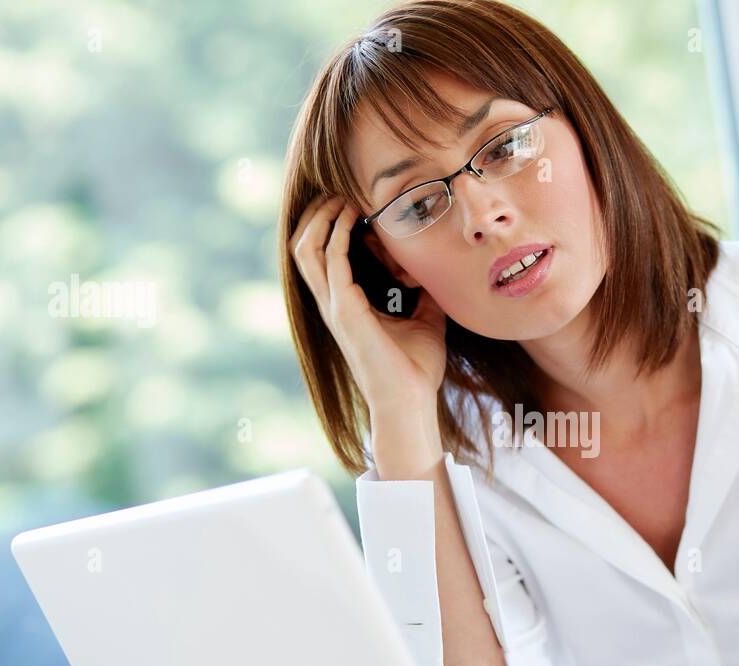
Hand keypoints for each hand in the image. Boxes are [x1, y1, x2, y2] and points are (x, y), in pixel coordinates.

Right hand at [287, 194, 447, 419]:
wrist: (411, 402)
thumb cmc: (416, 370)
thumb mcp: (425, 321)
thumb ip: (423, 295)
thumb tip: (435, 273)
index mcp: (345, 306)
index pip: (324, 255)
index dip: (335, 226)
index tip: (358, 205)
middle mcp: (332, 304)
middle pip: (304, 245)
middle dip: (317, 214)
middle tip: (338, 191)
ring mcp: (334, 306)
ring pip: (306, 248)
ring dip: (320, 217)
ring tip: (341, 197)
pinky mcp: (344, 310)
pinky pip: (330, 259)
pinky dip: (337, 232)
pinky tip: (352, 215)